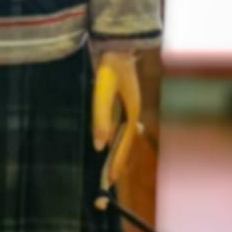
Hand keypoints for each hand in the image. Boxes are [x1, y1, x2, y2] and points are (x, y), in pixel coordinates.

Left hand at [92, 51, 141, 198]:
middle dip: (115, 167)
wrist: (117, 43)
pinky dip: (113, 144)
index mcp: (131, 114)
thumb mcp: (103, 90)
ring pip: (121, 141)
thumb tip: (99, 146)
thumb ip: (101, 117)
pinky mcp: (120, 104)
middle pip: (123, 147)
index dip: (115, 166)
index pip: (122, 147)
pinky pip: (117, 131)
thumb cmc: (110, 65)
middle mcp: (132, 115)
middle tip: (106, 189)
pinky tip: (107, 149)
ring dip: (115, 158)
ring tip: (108, 175)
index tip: (108, 184)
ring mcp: (127, 110)